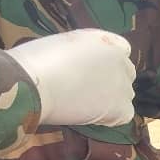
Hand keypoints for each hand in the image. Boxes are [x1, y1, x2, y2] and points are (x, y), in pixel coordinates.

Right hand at [8, 29, 135, 125]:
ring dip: (109, 100)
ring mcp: (124, 85)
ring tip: (81, 103)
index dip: (105, 62)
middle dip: (109, 81)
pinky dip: (110, 118)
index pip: (120, 50)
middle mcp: (122, 61)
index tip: (89, 70)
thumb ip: (83, 52)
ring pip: (124, 95)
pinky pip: (124, 114)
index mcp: (108, 41)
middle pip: (124, 73)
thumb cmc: (38, 60)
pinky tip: (89, 115)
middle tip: (83, 89)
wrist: (35, 83)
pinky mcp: (121, 108)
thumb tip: (81, 62)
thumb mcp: (65, 43)